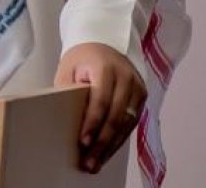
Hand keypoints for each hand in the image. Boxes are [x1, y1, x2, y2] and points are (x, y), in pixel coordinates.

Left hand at [55, 42, 144, 174]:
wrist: (105, 42)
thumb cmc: (83, 57)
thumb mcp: (68, 68)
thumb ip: (67, 90)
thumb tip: (64, 120)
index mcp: (105, 67)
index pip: (100, 100)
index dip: (92, 123)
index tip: (83, 142)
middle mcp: (126, 77)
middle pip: (115, 116)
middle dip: (102, 142)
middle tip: (89, 162)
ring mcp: (137, 87)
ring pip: (126, 123)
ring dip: (111, 146)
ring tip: (96, 163)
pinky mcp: (142, 96)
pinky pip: (132, 122)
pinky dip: (119, 139)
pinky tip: (108, 151)